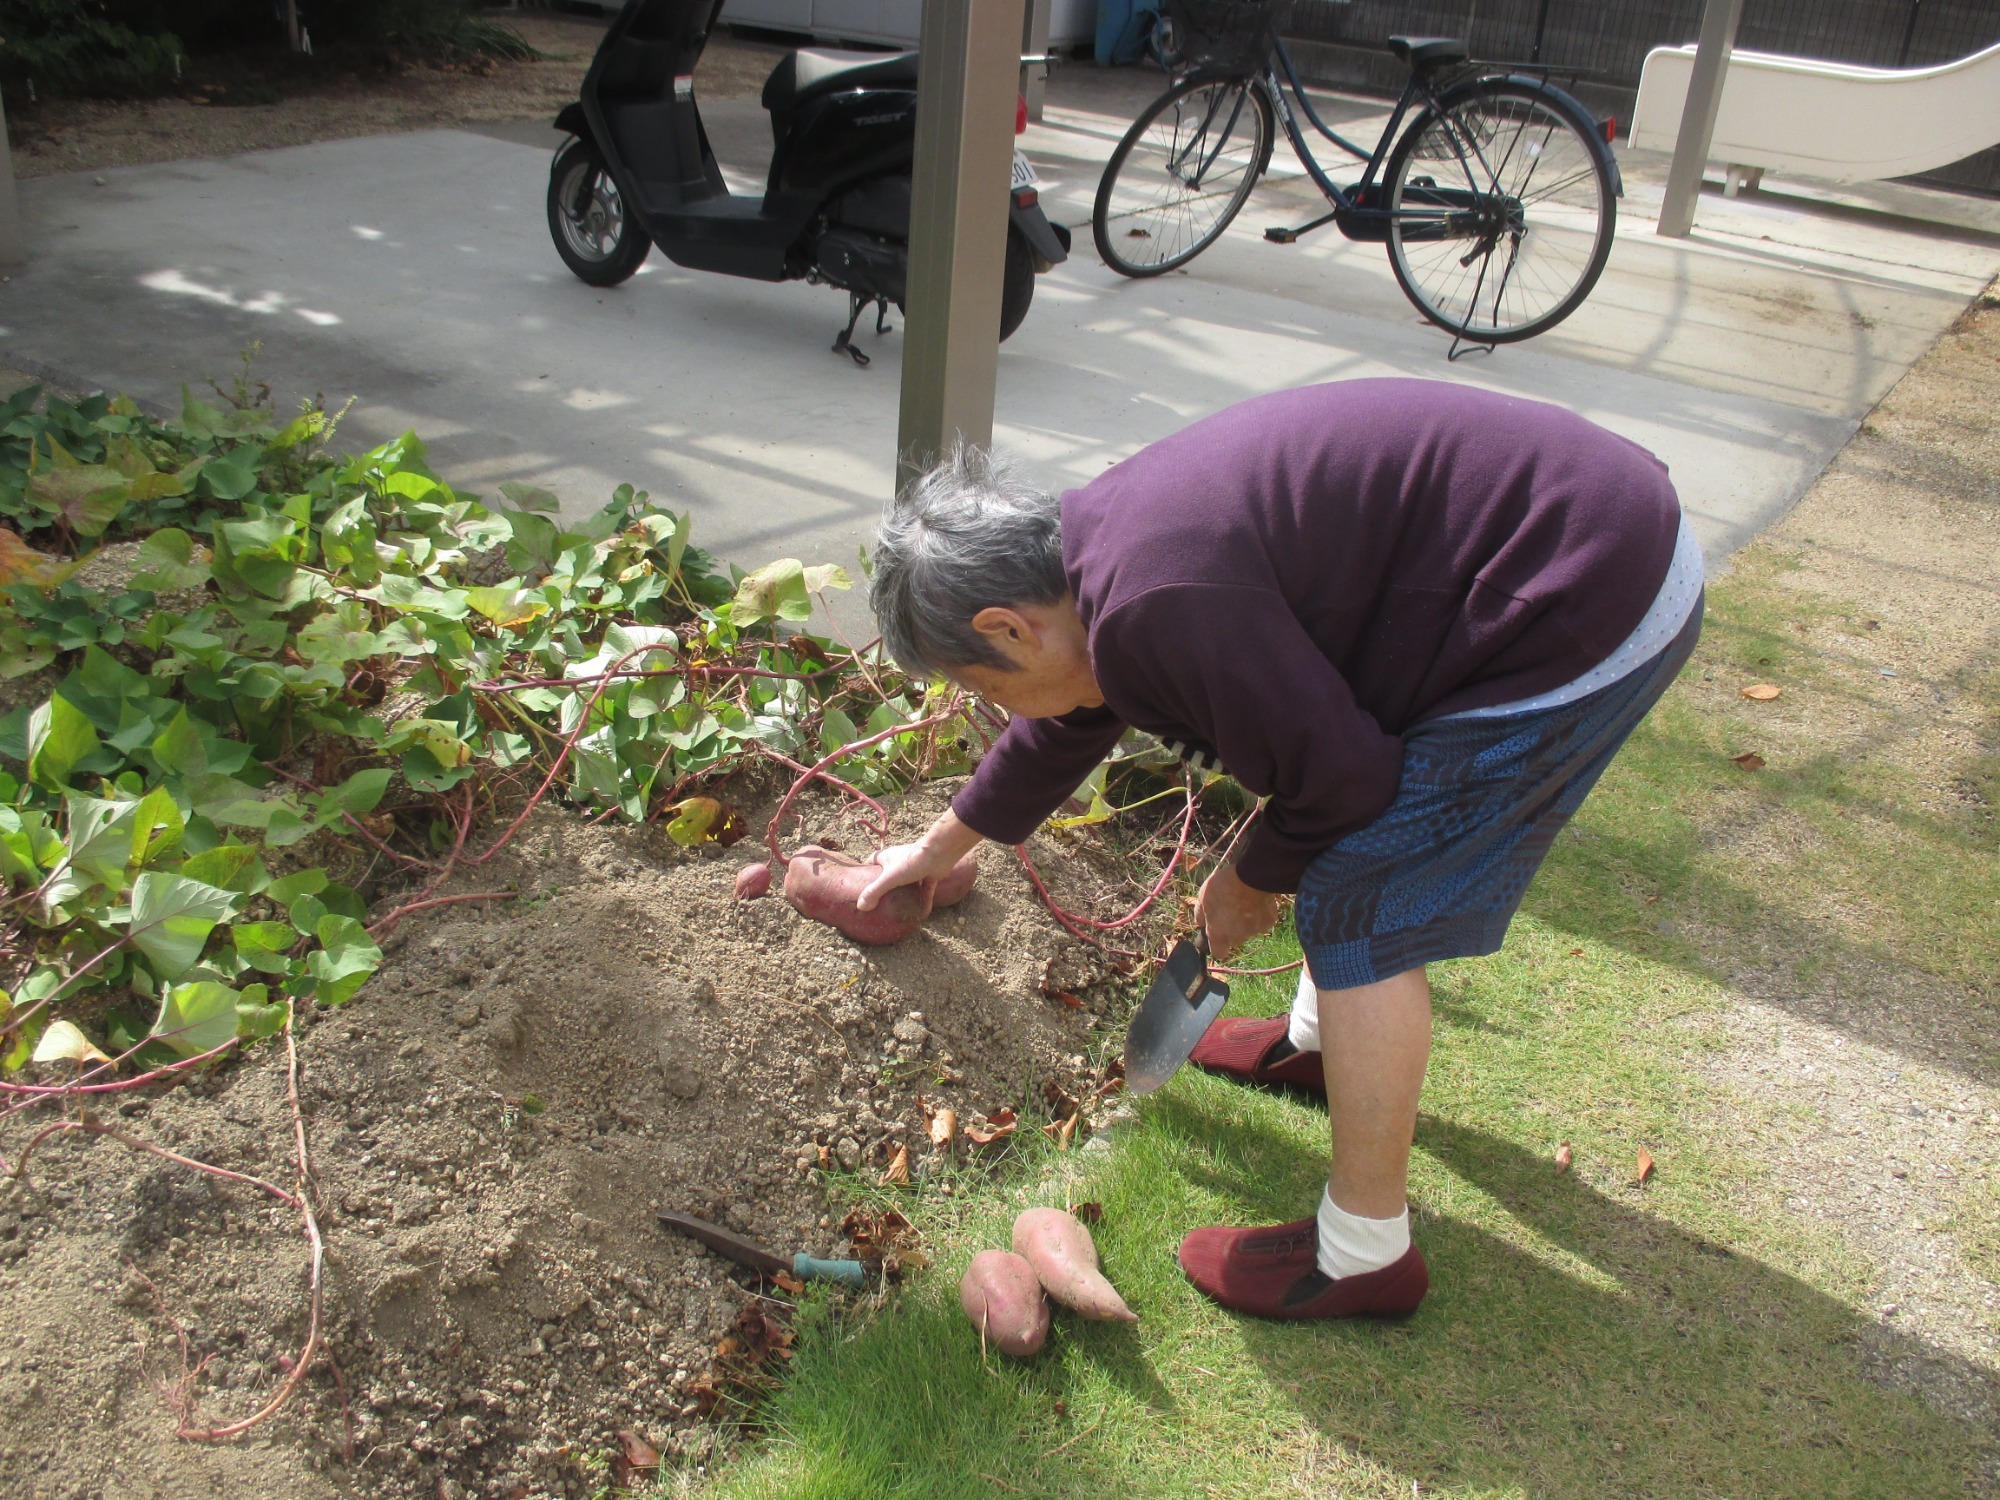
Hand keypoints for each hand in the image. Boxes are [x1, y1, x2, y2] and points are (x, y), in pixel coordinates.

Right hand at [856, 810, 983, 911]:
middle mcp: (899, 860)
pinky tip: (919, 909)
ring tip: (895, 907)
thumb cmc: (911, 861)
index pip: (871, 861)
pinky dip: (922, 897)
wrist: (939, 853)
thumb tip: (861, 906)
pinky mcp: (928, 874)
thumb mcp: (889, 878)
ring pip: (906, 881)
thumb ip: (875, 891)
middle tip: (877, 900)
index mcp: (887, 857)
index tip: (861, 884)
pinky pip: (923, 888)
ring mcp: (915, 868)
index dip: (865, 870)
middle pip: (888, 872)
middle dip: (883, 884)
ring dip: (902, 891)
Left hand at [1195, 862, 1280, 960]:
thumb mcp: (1203, 898)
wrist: (1251, 877)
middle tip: (1230, 912)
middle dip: (1232, 931)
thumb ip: (1200, 915)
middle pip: (1234, 941)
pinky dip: (1259, 916)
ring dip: (1246, 923)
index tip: (1216, 934)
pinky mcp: (1268, 922)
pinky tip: (1255, 902)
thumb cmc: (1223, 887)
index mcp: (1219, 935)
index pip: (1219, 953)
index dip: (1217, 945)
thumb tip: (1200, 923)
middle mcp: (1237, 938)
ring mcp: (1254, 931)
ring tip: (1243, 904)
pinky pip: (1262, 923)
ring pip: (1248, 932)